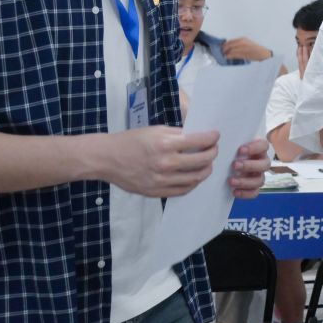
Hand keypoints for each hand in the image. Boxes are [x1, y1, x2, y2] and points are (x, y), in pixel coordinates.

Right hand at [95, 127, 219, 197]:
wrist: (107, 159)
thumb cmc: (128, 141)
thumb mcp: (153, 130)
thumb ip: (175, 135)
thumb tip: (195, 137)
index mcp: (165, 144)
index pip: (199, 141)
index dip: (212, 138)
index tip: (215, 136)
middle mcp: (166, 163)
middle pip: (201, 161)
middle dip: (212, 153)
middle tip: (213, 149)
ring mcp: (162, 180)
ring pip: (196, 178)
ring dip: (206, 170)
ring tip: (207, 164)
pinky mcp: (157, 192)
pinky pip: (183, 190)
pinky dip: (193, 183)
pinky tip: (194, 177)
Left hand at [220, 37, 274, 62]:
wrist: (265, 55)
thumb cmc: (256, 51)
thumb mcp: (246, 47)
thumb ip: (238, 47)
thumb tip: (230, 51)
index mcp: (243, 39)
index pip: (230, 41)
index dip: (224, 45)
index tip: (221, 48)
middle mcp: (243, 42)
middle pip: (229, 44)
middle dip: (224, 48)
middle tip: (220, 53)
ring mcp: (244, 47)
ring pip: (232, 49)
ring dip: (226, 52)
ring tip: (223, 55)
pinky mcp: (245, 53)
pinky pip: (235, 54)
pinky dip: (230, 55)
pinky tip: (227, 57)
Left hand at [229, 139, 270, 198]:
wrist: (223, 165)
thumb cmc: (228, 150)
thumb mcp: (229, 144)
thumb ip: (229, 140)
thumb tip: (217, 135)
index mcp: (258, 148)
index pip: (264, 145)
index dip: (254, 148)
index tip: (240, 150)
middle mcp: (261, 161)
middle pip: (265, 164)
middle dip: (249, 165)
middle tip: (234, 165)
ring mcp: (259, 175)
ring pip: (260, 180)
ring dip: (246, 181)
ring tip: (231, 181)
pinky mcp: (254, 187)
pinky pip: (255, 193)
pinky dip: (245, 193)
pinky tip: (234, 191)